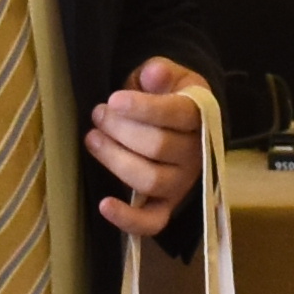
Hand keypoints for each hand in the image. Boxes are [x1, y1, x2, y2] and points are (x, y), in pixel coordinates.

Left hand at [83, 57, 211, 235]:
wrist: (178, 122)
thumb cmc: (165, 95)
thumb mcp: (166, 75)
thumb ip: (160, 71)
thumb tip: (154, 73)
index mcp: (200, 116)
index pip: (177, 114)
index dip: (143, 108)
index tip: (114, 100)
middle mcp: (196, 153)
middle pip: (158, 147)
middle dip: (120, 129)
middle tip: (98, 113)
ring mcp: (182, 182)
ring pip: (150, 179)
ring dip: (115, 159)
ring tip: (93, 138)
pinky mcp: (166, 205)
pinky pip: (152, 222)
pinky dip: (128, 219)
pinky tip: (104, 204)